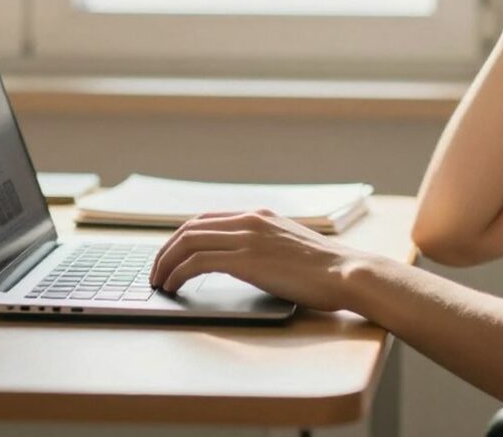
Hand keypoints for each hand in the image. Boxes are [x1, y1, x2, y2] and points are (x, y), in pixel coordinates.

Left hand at [148, 209, 374, 311]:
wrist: (347, 273)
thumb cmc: (326, 270)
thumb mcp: (291, 247)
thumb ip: (267, 246)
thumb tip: (246, 262)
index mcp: (260, 215)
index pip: (207, 219)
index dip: (182, 237)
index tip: (171, 254)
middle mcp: (250, 221)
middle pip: (190, 227)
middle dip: (166, 250)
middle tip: (155, 270)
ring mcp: (247, 238)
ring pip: (188, 242)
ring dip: (165, 262)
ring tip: (158, 282)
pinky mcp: (246, 260)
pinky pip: (197, 262)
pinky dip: (178, 273)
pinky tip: (173, 287)